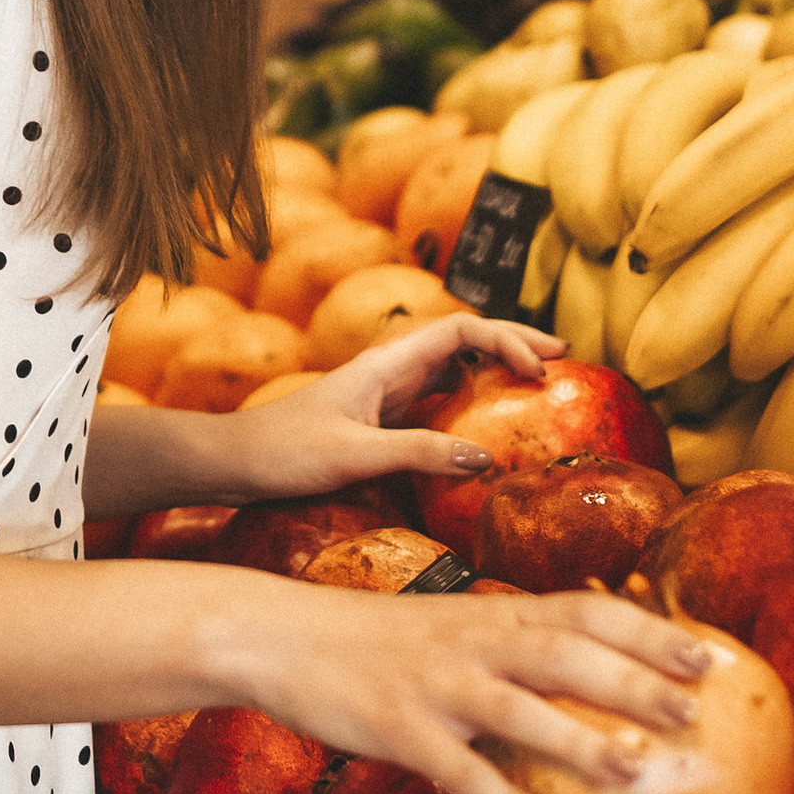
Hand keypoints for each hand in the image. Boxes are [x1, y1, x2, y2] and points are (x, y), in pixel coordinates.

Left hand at [218, 314, 561, 508]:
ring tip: (538, 387)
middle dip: (513, 345)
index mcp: (386, 363)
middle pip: (464, 342)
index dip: (506, 340)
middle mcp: (390, 371)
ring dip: (495, 372)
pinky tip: (489, 426)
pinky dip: (470, 406)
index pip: (461, 330)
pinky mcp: (379, 422)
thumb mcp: (355, 455)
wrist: (231, 463)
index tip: (540, 370)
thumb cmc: (284, 453)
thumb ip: (420, 452)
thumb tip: (488, 456)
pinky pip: (436, 404)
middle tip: (562, 361)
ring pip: (453, 371)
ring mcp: (386, 395)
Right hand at [242, 572, 714, 793]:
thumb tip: (585, 675)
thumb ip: (513, 642)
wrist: (284, 637)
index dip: (651, 632)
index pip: (586, 610)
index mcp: (494, 612)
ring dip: (584, 739)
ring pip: (521, 708)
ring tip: (641, 772)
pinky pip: (464, 772)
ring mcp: (438, 685)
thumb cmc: (379, 641)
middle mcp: (475, 640)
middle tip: (699, 712)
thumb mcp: (453, 625)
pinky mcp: (401, 730)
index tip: (711, 655)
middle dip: (636, 680)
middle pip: (568, 653)